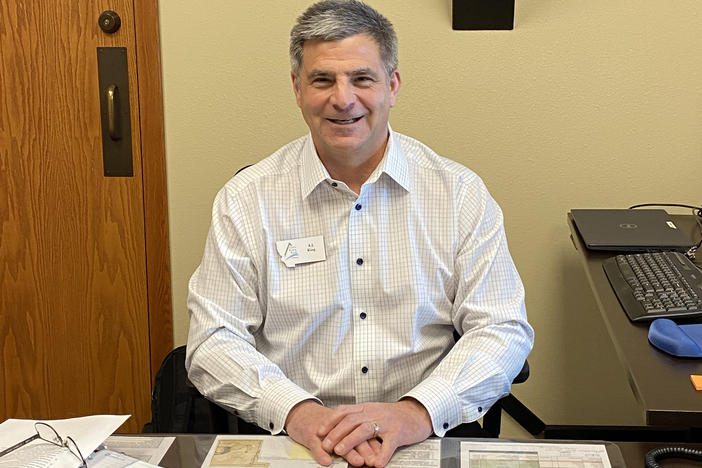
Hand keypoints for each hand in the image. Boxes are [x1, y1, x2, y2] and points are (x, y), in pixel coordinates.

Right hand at [285, 400, 373, 465]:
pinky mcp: (309, 433)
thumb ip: (358, 441)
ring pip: (338, 439)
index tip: (381, 457)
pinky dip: (320, 452)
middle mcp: (338, 424)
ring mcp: (324, 428)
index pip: (364, 433)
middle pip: (354, 434)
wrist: (300, 412)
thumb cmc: (323, 424)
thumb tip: (376, 455)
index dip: (373, 445)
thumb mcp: (340, 429)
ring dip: (348, 451)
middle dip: (365, 449)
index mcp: (347, 422)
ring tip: (358, 461)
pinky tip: (326, 461)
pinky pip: (315, 443)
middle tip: (373, 460)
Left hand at [317, 399, 432, 467]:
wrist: (417, 414)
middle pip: (351, 421)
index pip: (345, 411)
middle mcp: (374, 413)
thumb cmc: (393, 416)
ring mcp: (387, 423)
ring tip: (341, 451)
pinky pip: (389, 445)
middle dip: (336, 433)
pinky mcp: (399, 433)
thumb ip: (358, 419)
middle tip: (325, 445)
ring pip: (365, 430)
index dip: (330, 421)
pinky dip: (382, 455)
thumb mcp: (373, 413)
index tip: (319, 431)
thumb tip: (338, 430)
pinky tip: (376, 464)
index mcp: (367, 408)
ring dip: (351, 441)